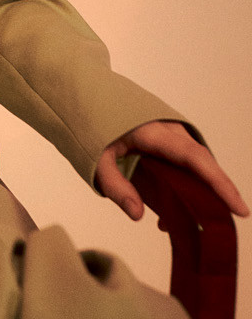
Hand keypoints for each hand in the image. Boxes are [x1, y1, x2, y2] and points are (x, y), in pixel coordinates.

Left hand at [95, 120, 248, 220]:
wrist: (82, 92)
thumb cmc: (88, 121)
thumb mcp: (94, 156)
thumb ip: (114, 185)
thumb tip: (138, 215)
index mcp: (154, 131)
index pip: (195, 159)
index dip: (220, 184)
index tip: (239, 208)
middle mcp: (169, 128)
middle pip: (202, 164)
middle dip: (213, 195)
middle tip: (215, 226)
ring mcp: (170, 130)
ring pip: (195, 164)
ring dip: (196, 192)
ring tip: (181, 222)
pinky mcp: (167, 136)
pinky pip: (184, 161)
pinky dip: (184, 183)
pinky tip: (168, 209)